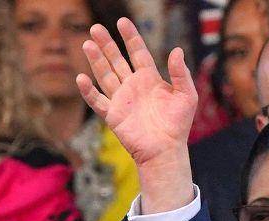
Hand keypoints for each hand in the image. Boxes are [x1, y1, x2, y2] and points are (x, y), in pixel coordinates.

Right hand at [76, 18, 196, 168]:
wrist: (166, 150)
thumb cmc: (178, 125)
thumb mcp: (186, 96)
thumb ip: (181, 73)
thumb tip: (176, 50)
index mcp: (150, 78)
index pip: (138, 52)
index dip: (130, 37)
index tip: (122, 22)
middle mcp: (133, 86)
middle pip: (116, 60)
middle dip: (106, 44)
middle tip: (95, 28)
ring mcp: (121, 99)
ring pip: (105, 75)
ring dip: (96, 60)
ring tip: (87, 44)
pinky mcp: (113, 115)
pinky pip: (97, 101)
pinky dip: (88, 91)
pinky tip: (81, 78)